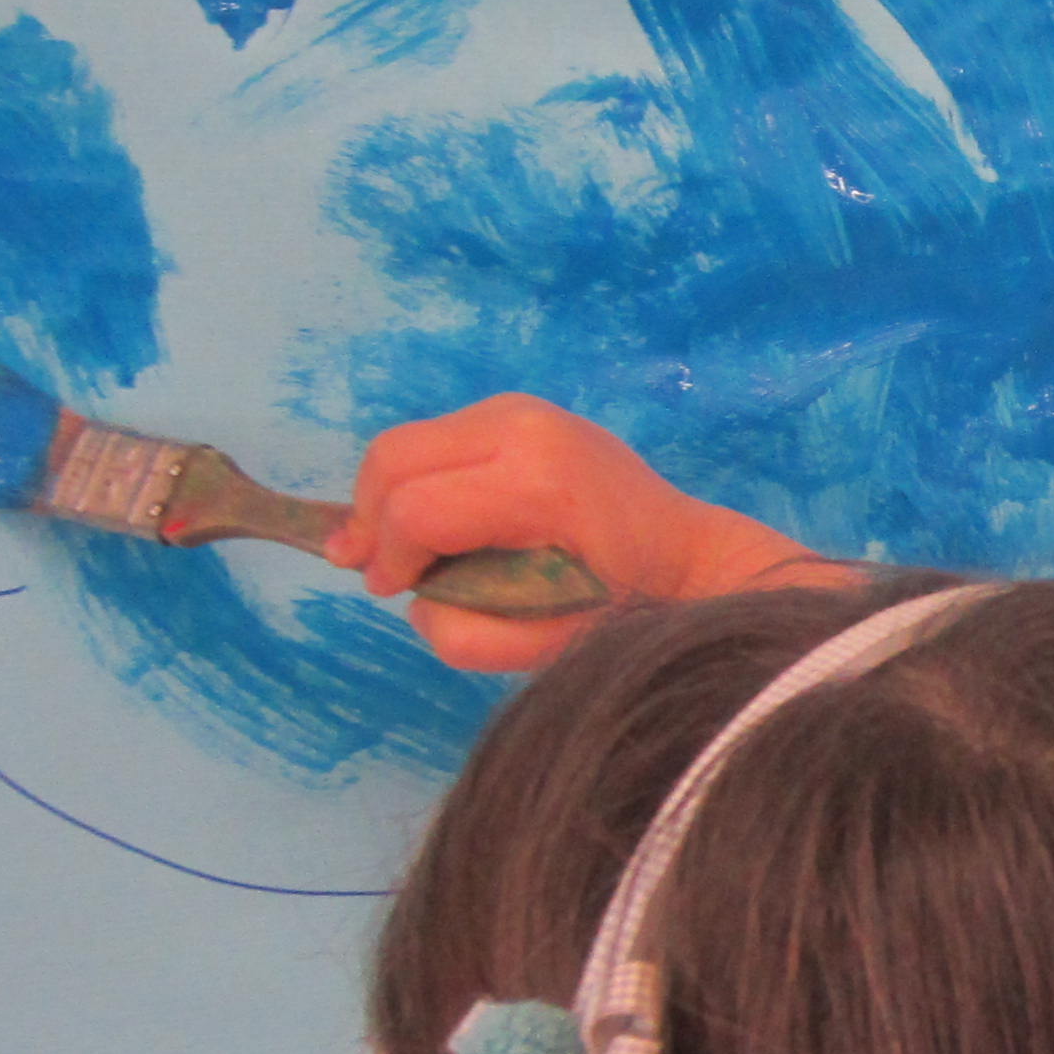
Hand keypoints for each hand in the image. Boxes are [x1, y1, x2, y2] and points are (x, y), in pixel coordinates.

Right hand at [328, 395, 833, 671]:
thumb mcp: (551, 644)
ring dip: (388, 497)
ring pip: (405, 444)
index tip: (391, 590)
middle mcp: (523, 428)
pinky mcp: (515, 410)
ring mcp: (519, 409)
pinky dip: (417, 479)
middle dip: (369, 519)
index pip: (416, 510)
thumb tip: (415, 600)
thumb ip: (471, 636)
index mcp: (537, 482)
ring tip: (399, 550)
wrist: (684, 552)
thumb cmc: (624, 603)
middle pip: (393, 459)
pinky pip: (434, 439)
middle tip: (371, 569)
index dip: (388, 557)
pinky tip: (435, 522)